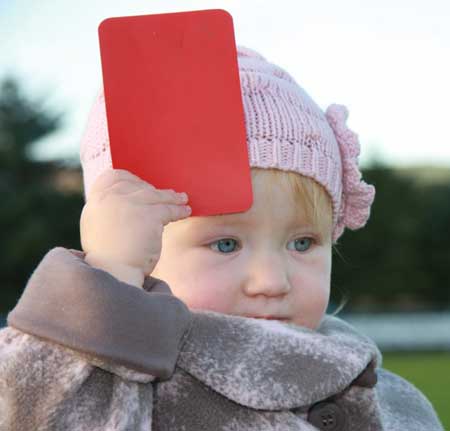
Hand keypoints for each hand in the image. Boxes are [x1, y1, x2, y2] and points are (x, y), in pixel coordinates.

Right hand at [80, 169, 189, 284]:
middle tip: (170, 195)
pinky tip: (185, 211)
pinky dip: (179, 210)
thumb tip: (127, 201)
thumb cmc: (109, 258)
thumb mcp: (98, 228)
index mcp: (96, 201)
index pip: (114, 177)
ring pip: (156, 196)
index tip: (145, 186)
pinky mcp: (147, 215)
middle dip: (155, 191)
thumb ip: (109, 211)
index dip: (132, 180)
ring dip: (172, 198)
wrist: (115, 274)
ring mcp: (129, 205)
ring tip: (183, 200)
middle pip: (138, 187)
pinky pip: (168, 209)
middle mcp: (110, 199)